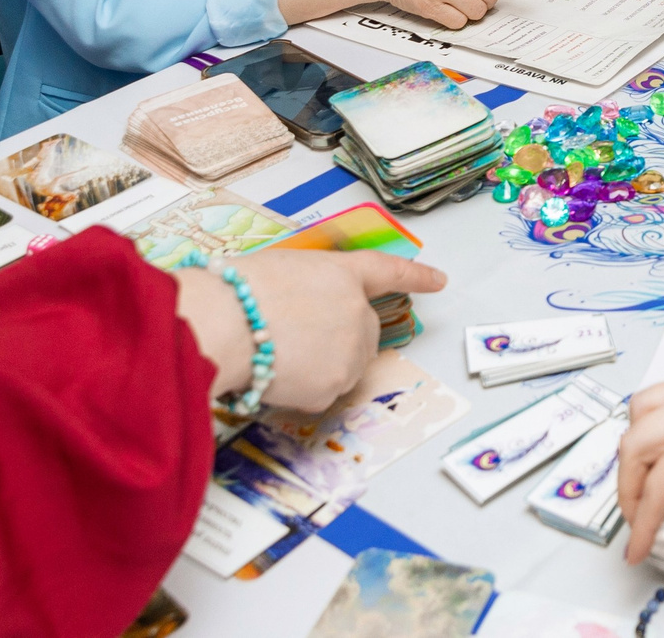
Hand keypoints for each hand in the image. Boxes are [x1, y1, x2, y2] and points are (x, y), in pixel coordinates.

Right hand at [175, 247, 447, 412]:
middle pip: (364, 330)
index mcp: (343, 274)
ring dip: (322, 363)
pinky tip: (277, 373)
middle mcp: (358, 312)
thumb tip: (307, 314)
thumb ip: (310, 289)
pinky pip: (323, 391)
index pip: (388, 272)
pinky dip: (304, 388)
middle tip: (292, 335)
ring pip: (345, 365)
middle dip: (338, 336)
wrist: (224, 324)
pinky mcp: (335, 387)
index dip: (416, 276)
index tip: (439, 280)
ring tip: (278, 353)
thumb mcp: (282, 271)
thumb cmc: (239, 290)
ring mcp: (351, 352)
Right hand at [621, 324, 663, 594]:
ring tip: (648, 479)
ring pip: (641, 413)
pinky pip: (663, 395)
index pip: (658, 487)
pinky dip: (653, 422)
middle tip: (640, 522)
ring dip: (635, 450)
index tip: (638, 550)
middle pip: (635, 448)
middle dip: (628, 491)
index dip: (644, 525)